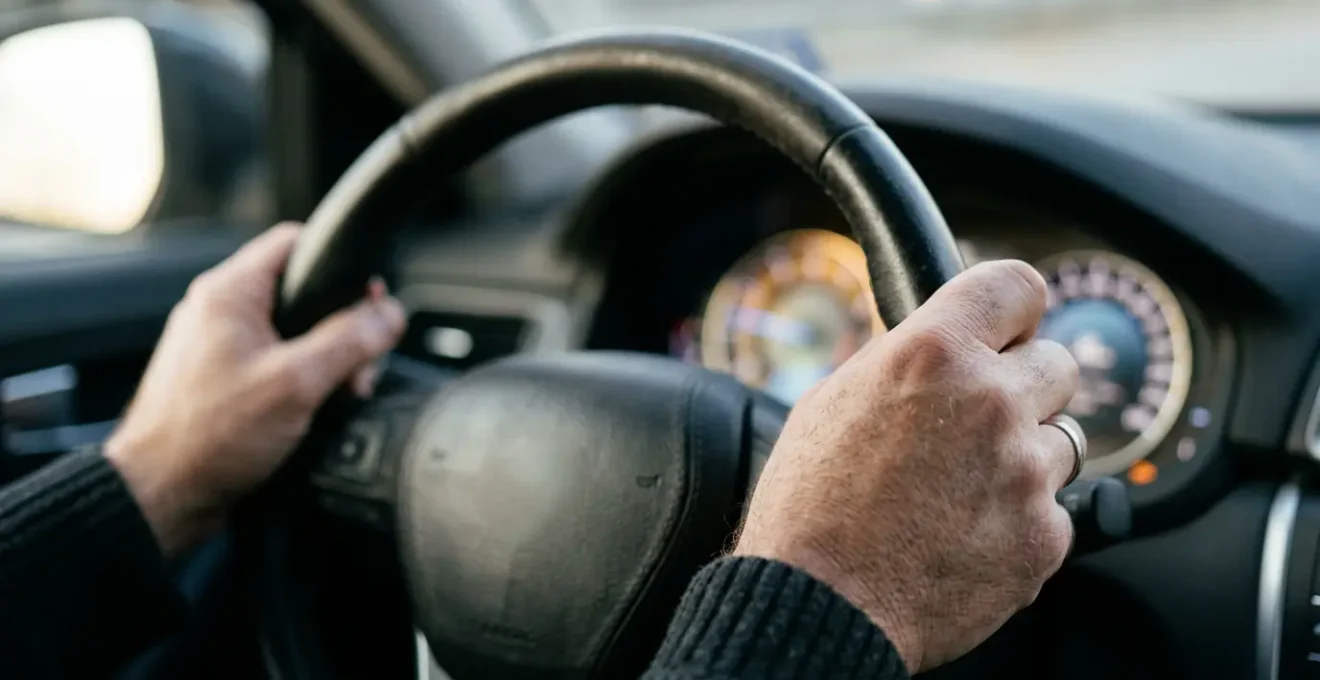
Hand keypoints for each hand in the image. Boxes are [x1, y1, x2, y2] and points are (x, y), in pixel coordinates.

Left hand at [105, 224, 405, 556]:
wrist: (161, 497)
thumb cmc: (208, 439)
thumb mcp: (296, 382)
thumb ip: (350, 341)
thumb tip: (390, 313)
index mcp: (229, 293)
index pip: (295, 241)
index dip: (340, 264)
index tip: (369, 297)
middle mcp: (220, 312)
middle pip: (304, 293)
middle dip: (344, 327)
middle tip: (358, 365)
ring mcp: (220, 348)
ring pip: (296, 332)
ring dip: (328, 360)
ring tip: (339, 394)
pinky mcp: (224, 382)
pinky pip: (279, 364)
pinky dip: (304, 382)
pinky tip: (316, 411)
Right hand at [734, 260, 1079, 672]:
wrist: (821, 606)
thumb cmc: (810, 509)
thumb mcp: (832, 401)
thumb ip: (900, 362)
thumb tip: (935, 345)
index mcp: (932, 352)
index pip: (1017, 286)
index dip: (1015, 310)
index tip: (1010, 329)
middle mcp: (990, 400)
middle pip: (1058, 363)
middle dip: (1024, 387)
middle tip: (977, 422)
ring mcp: (1026, 471)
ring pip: (1062, 442)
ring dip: (1023, 458)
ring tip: (959, 492)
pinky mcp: (1046, 535)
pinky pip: (1054, 510)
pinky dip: (1020, 521)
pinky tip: (966, 535)